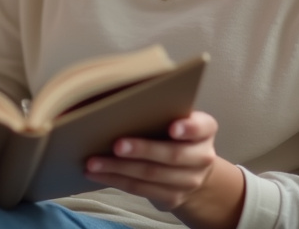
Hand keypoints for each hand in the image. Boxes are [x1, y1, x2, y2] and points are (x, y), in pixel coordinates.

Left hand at [84, 111, 219, 211]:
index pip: (201, 127)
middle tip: (116, 144)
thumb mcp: (177, 117)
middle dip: (142, 150)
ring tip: (93, 162)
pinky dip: (116, 180)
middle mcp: (202, 157)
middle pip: (171, 155)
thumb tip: (119, 99)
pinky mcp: (172, 198)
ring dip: (119, 169)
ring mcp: (188, 181)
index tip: (173, 127)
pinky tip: (97, 174)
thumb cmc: (174, 134)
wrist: (191, 170)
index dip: (189, 128)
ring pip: (151, 175)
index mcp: (205, 130)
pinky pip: (141, 189)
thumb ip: (161, 109)